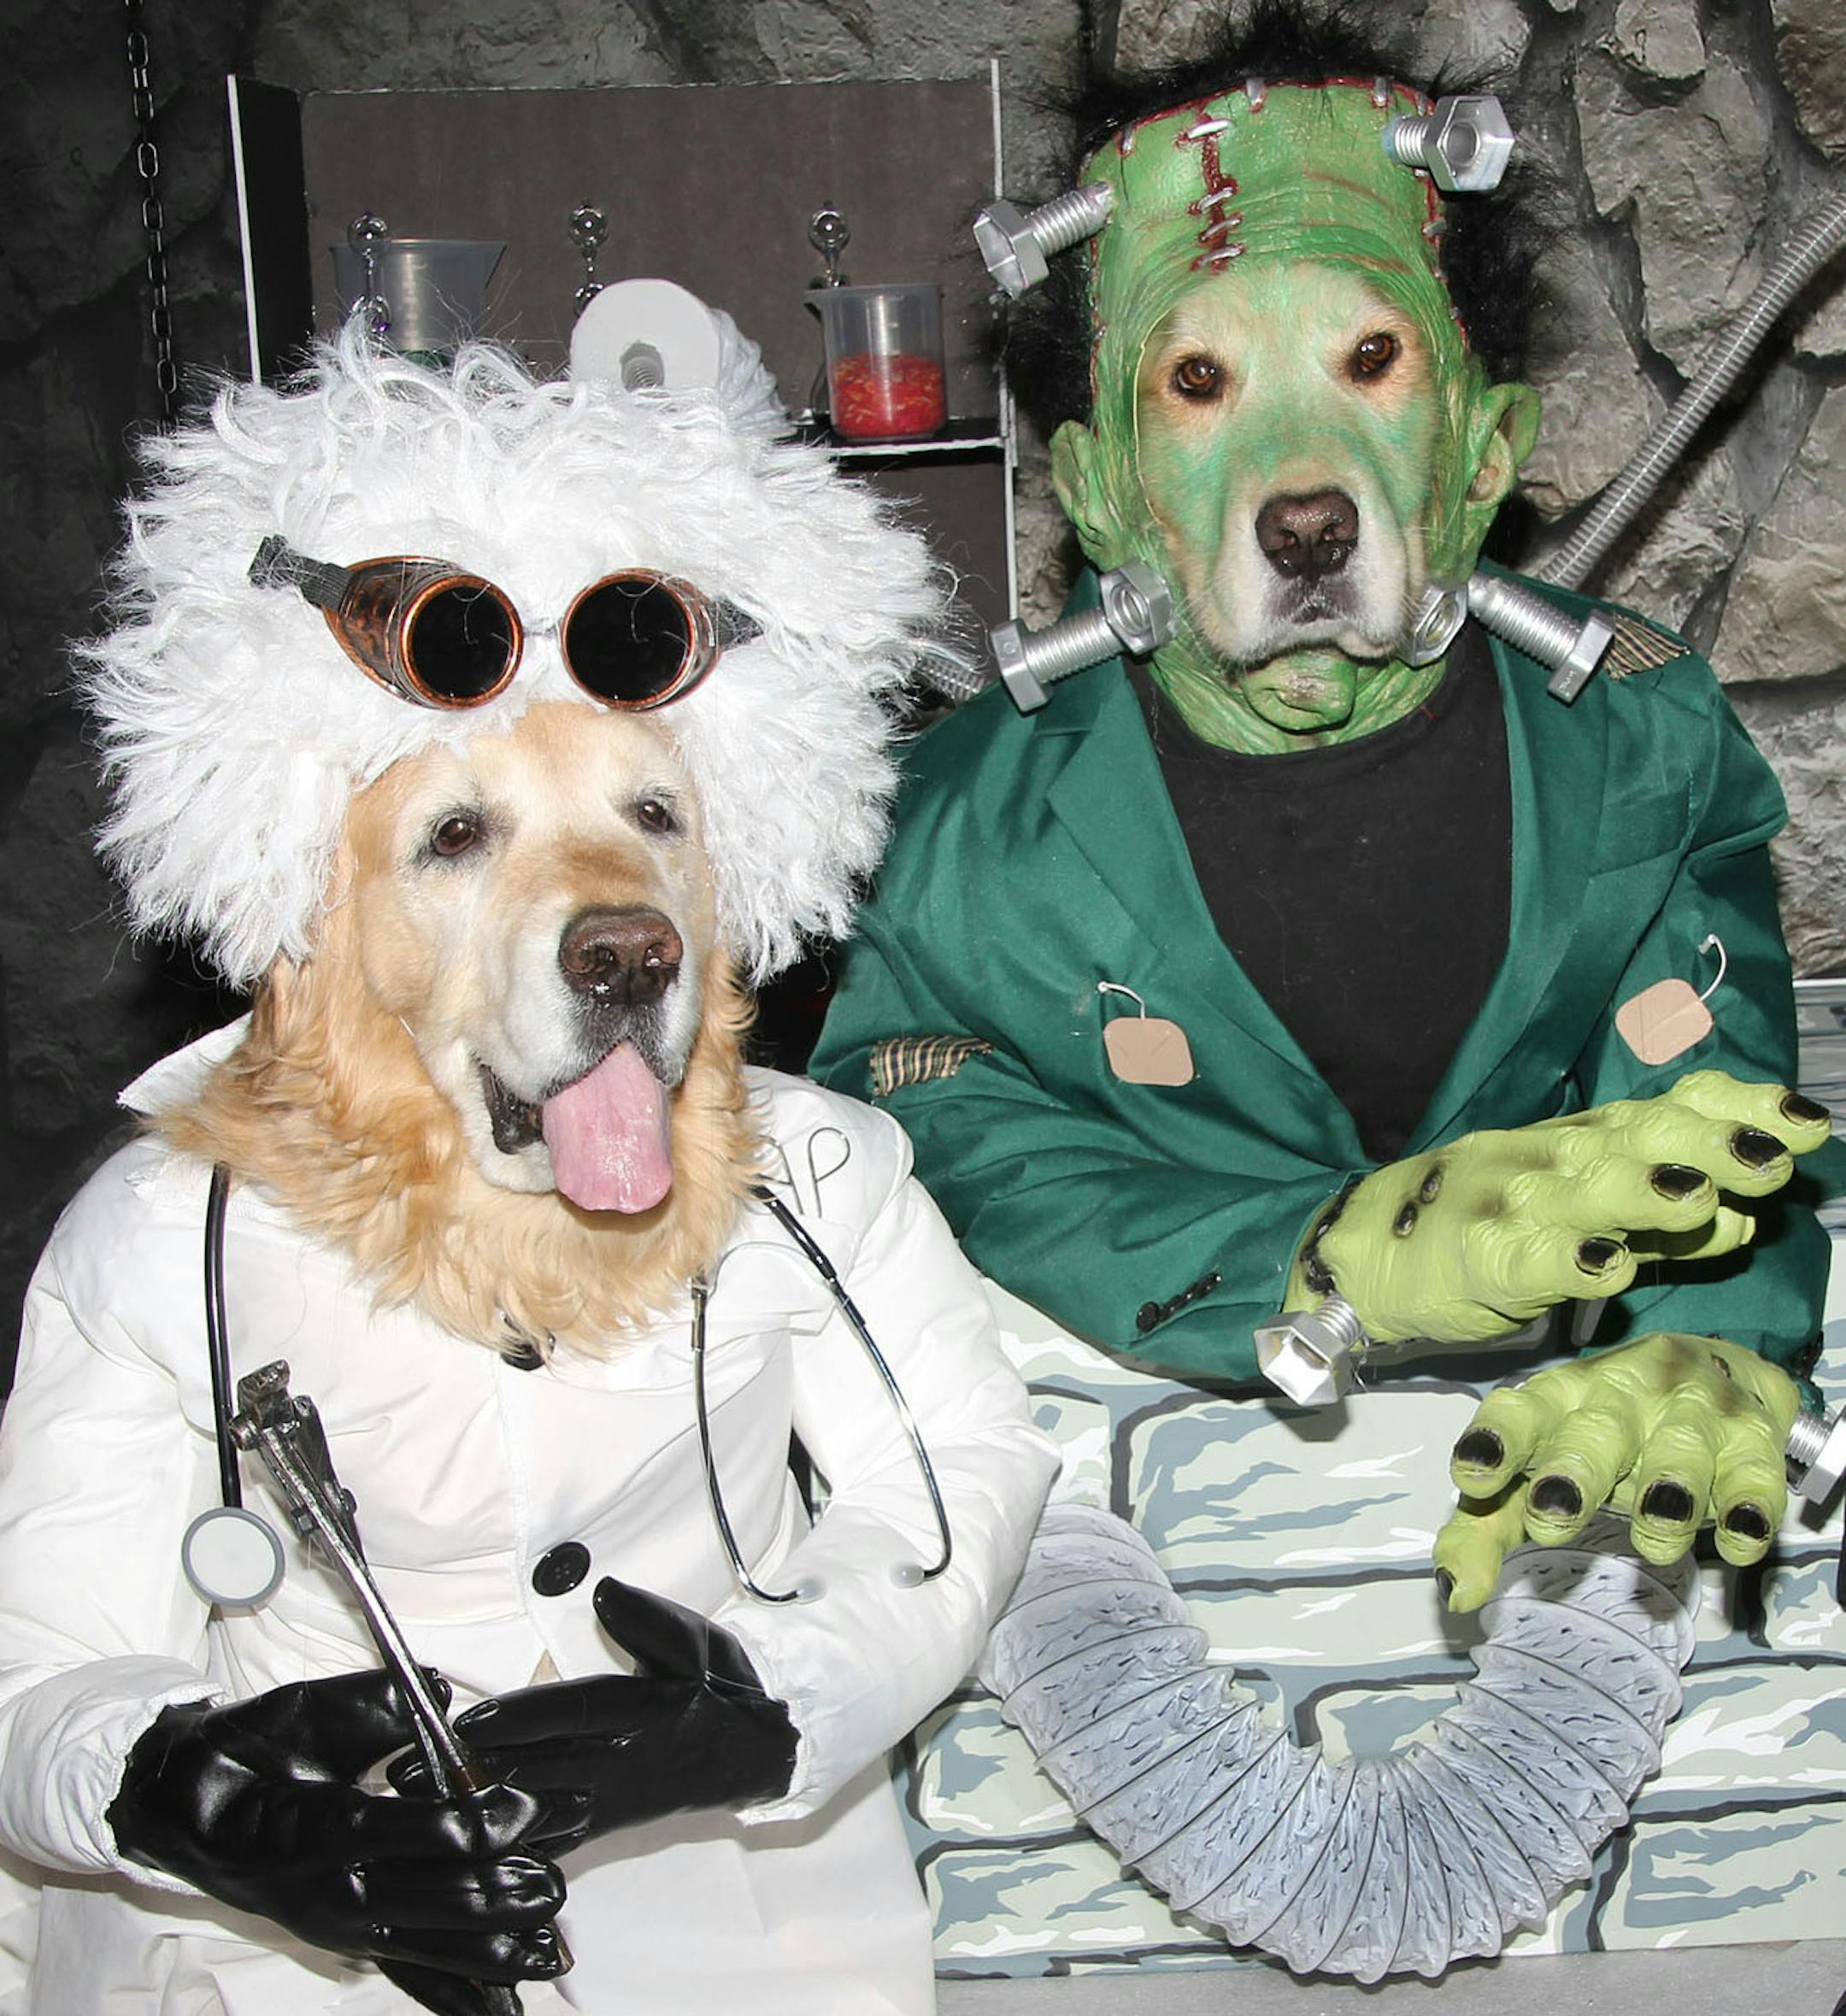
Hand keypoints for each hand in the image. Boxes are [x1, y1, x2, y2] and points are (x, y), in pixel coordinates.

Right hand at [106, 1670, 566, 2003]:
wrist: (187, 1809)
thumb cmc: (250, 1752)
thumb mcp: (305, 1713)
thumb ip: (376, 1703)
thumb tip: (440, 1693)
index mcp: (322, 1829)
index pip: (416, 1833)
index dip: (478, 1824)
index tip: (530, 1809)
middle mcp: (334, 1893)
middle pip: (437, 1899)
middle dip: (507, 1887)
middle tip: (560, 1873)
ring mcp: (342, 1928)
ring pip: (432, 1947)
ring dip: (497, 1950)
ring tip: (551, 1948)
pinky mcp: (347, 1942)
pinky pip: (410, 1973)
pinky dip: (457, 1994)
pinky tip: (501, 2008)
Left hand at [392, 1578, 797, 1855]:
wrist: (753, 1752)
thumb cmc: (718, 1687)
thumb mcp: (695, 1641)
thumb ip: (648, 1619)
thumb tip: (602, 1591)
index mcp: (641, 1711)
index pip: (571, 1712)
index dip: (519, 1717)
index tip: (469, 1719)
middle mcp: (620, 1760)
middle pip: (539, 1767)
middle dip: (473, 1770)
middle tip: (412, 1769)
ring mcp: (610, 1799)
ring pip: (538, 1807)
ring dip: (478, 1808)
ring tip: (422, 1806)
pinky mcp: (606, 1823)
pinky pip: (553, 1838)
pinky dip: (510, 1844)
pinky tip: (466, 1850)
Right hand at [1312, 1071, 1828, 1344]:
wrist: (1366, 1254)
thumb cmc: (1481, 1229)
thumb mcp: (1577, 1212)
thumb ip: (1661, 1218)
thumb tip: (1747, 1210)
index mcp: (1584, 1144)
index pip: (1668, 1111)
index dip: (1735, 1109)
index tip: (1805, 1118)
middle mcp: (1555, 1162)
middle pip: (1637, 1140)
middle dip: (1710, 1143)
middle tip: (1775, 1155)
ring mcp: (1512, 1206)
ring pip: (1585, 1191)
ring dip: (1644, 1193)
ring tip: (1700, 1197)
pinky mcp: (1476, 1260)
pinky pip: (1524, 1259)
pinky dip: (1565, 1260)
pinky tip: (1603, 1266)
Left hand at [1431, 1332, 1802, 1610]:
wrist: (1709, 1373)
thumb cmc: (1597, 1439)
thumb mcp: (1532, 1472)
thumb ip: (1485, 1530)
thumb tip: (1455, 1596)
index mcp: (1554, 1402)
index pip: (1518, 1413)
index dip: (1495, 1441)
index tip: (1471, 1474)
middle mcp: (1618, 1398)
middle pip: (1595, 1431)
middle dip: (1573, 1471)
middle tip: (1552, 1513)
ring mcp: (1687, 1413)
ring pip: (1679, 1446)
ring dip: (1668, 1487)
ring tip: (1655, 1535)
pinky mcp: (1750, 1439)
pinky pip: (1753, 1473)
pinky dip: (1747, 1504)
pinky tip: (1739, 1536)